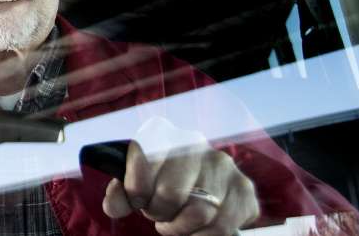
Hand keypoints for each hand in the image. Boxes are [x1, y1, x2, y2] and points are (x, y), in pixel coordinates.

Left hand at [102, 140, 258, 235]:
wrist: (192, 182)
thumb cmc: (156, 182)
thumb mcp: (132, 183)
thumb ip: (119, 195)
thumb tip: (115, 206)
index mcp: (160, 132)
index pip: (142, 162)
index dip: (136, 191)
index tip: (138, 199)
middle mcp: (194, 141)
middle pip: (171, 194)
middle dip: (159, 212)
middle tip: (159, 214)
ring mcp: (222, 163)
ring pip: (199, 213)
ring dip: (181, 227)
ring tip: (175, 222)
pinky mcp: (244, 188)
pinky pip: (224, 226)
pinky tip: (197, 229)